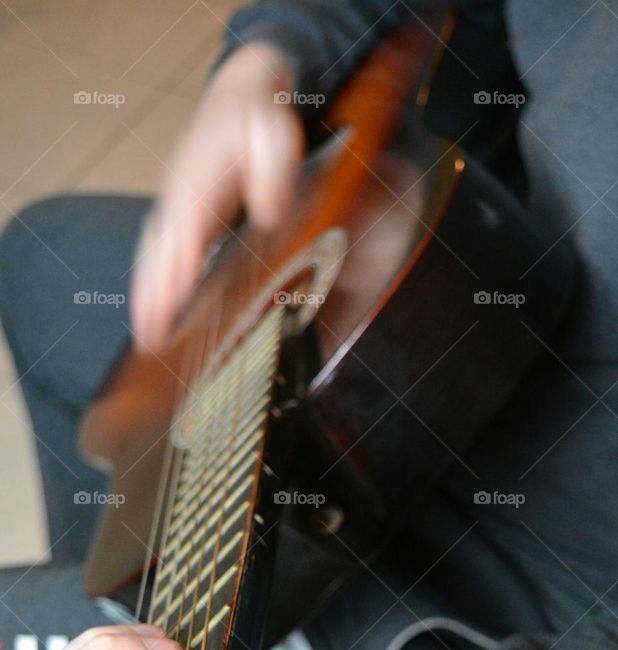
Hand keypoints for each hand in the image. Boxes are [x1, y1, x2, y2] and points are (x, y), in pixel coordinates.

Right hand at [131, 42, 304, 350]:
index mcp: (200, 179)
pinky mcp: (180, 217)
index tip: (173, 298)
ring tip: (145, 339)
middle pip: (160, 251)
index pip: (186, 228)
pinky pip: (161, 254)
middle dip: (152, 294)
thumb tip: (269, 213)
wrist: (240, 97)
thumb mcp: (276, 134)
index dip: (179, 264)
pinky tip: (156, 313)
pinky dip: (153, 283)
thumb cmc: (259, 120)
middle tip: (147, 338)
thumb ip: (274, 169)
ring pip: (154, 256)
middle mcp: (180, 196)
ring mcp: (176, 207)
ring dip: (147, 296)